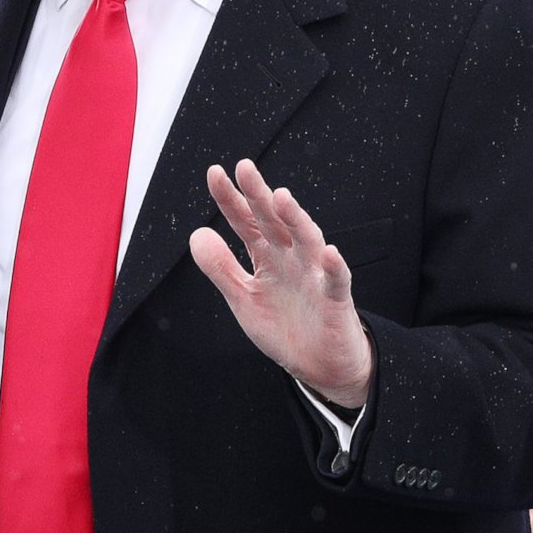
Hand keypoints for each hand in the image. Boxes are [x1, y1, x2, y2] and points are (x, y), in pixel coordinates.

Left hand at [188, 159, 373, 408]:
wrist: (320, 365)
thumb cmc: (286, 328)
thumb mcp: (244, 299)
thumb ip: (221, 268)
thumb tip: (197, 233)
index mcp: (268, 257)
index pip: (246, 222)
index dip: (231, 199)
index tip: (215, 173)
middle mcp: (291, 258)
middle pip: (275, 221)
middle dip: (259, 195)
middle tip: (245, 168)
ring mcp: (314, 275)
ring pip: (307, 240)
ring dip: (295, 219)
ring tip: (281, 198)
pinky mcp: (335, 299)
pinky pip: (336, 280)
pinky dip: (333, 266)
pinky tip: (328, 252)